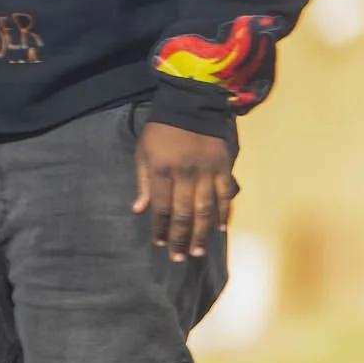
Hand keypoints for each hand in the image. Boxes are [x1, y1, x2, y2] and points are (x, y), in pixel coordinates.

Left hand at [133, 122, 235, 262]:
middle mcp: (185, 174)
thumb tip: (138, 211)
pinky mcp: (223, 166)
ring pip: (205, 209)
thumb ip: (143, 183)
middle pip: (182, 213)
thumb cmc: (161, 131)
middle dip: (180, 238)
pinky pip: (225, 194)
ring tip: (198, 251)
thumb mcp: (143, 153)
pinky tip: (220, 228)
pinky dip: (223, 212)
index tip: (159, 244)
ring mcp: (206, 171)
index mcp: (162, 170)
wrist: (191, 104)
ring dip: (201, 233)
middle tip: (179, 258)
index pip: (161, 207)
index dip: (159, 228)